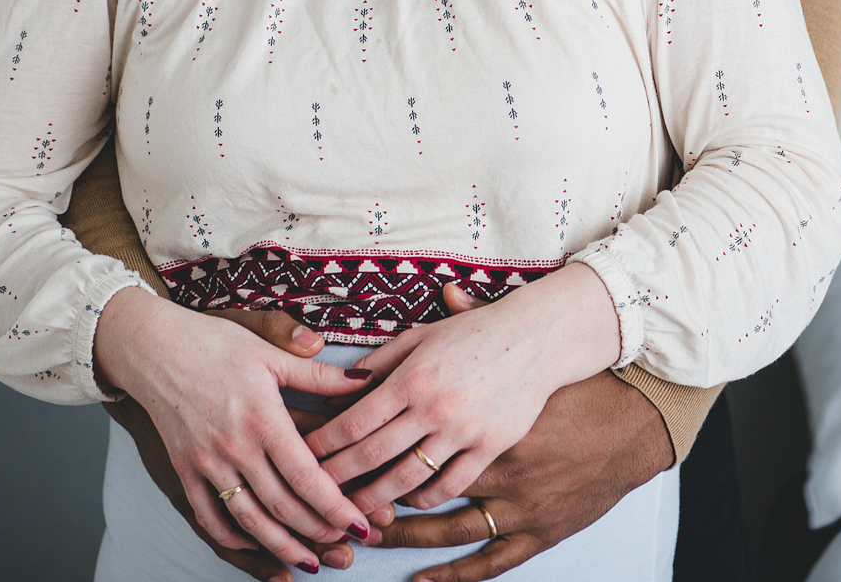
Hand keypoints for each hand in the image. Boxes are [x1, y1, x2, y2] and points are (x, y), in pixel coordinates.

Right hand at [93, 288, 375, 575]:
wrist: (152, 346)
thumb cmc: (215, 342)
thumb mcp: (270, 351)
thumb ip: (319, 373)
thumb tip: (366, 379)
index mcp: (263, 418)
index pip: (306, 476)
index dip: (335, 506)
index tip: (360, 524)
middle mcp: (235, 448)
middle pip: (281, 506)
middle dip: (317, 531)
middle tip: (346, 546)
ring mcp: (206, 463)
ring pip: (247, 519)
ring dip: (280, 545)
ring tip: (308, 561)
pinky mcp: (183, 469)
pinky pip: (208, 514)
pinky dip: (232, 535)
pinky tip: (254, 543)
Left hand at [304, 263, 623, 516]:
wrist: (538, 337)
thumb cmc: (477, 331)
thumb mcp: (423, 335)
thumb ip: (381, 362)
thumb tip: (341, 387)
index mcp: (412, 376)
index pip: (354, 422)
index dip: (323, 445)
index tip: (302, 456)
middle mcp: (434, 407)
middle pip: (371, 456)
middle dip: (336, 478)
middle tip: (313, 492)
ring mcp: (464, 430)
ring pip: (406, 479)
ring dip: (374, 499)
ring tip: (352, 510)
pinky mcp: (491, 447)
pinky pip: (450, 485)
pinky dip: (423, 498)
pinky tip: (407, 501)